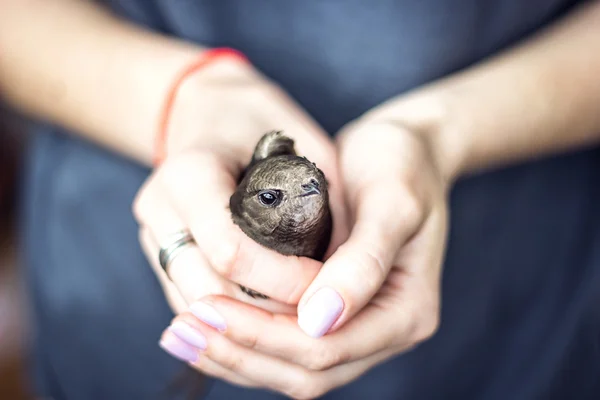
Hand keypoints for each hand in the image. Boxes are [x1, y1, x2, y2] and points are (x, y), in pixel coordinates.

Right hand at [133, 58, 348, 316]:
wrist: (206, 109)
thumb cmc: (263, 122)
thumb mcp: (306, 146)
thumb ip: (327, 203)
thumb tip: (350, 271)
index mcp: (191, 172)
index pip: (230, 249)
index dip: (282, 279)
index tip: (323, 282)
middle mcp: (160, 206)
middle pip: (207, 289)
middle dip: (265, 312)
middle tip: (313, 311)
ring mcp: (153, 231)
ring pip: (194, 303)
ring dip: (245, 322)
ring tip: (293, 315)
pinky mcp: (157, 249)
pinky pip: (187, 300)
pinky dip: (226, 317)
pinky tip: (265, 314)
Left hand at [159, 113, 448, 397]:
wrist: (404, 151)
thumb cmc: (403, 166)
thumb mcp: (393, 202)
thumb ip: (364, 261)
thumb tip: (318, 321)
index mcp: (406, 313)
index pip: (327, 347)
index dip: (264, 334)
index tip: (210, 307)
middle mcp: (382, 332)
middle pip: (304, 370)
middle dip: (241, 349)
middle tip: (184, 326)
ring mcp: (357, 327)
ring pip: (289, 367)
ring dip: (235, 354)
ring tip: (181, 333)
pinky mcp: (331, 313)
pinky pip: (285, 346)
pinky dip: (245, 341)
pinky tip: (207, 326)